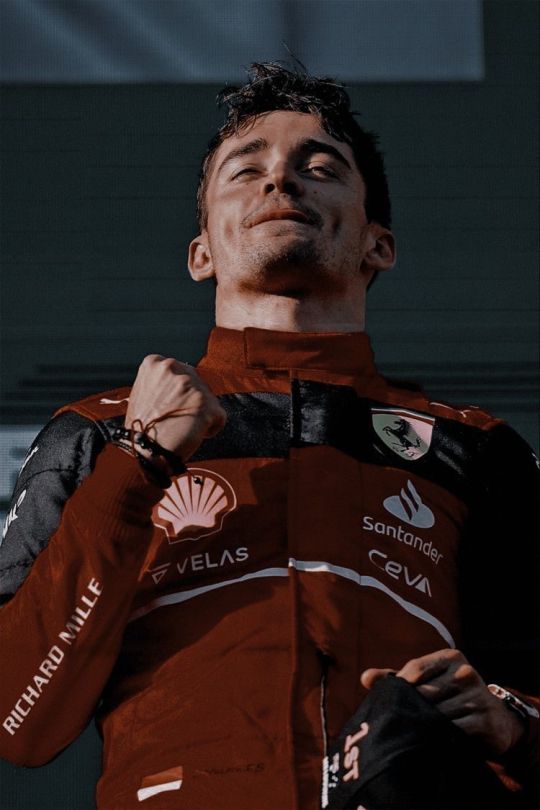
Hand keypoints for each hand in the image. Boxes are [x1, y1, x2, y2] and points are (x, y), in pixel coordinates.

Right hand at [125, 355, 226, 460]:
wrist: (143, 450)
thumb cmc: (141, 426)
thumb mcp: (143, 393)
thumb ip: (162, 383)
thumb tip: (179, 386)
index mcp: (154, 363)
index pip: (181, 372)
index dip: (179, 392)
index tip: (172, 405)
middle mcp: (172, 368)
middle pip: (197, 383)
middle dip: (192, 401)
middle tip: (179, 418)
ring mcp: (190, 384)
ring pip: (208, 399)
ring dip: (200, 414)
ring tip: (183, 427)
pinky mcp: (205, 403)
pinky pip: (219, 416)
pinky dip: (210, 428)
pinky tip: (193, 434)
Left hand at [361, 649, 524, 755]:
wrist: (495, 721)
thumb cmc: (451, 698)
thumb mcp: (426, 684)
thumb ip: (397, 680)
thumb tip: (365, 677)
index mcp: (450, 657)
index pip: (416, 669)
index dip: (399, 686)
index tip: (389, 703)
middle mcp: (465, 672)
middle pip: (426, 691)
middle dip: (410, 709)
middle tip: (395, 723)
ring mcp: (477, 695)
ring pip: (439, 713)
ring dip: (423, 726)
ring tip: (409, 735)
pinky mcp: (485, 719)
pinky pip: (455, 729)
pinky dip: (440, 736)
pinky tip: (430, 743)